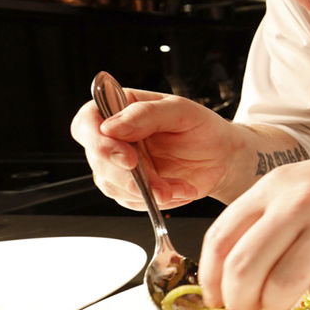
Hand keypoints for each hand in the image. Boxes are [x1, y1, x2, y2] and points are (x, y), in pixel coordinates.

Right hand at [70, 88, 236, 210]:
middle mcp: (112, 137)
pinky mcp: (129, 188)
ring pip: (111, 184)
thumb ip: (147, 115)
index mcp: (119, 108)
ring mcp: (118, 165)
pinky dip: (157, 200)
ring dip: (147, 191)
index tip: (127, 157)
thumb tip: (110, 127)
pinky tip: (180, 190)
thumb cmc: (201, 127)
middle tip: (159, 183)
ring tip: (179, 186)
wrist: (222, 157)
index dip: (98, 142)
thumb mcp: (181, 111)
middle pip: (96, 159)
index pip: (86, 122)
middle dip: (128, 176)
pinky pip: (130, 200)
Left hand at [198, 140, 309, 309]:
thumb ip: (266, 221)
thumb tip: (233, 277)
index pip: (221, 238)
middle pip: (245, 268)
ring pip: (283, 285)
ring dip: (277, 306)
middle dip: (240, 302)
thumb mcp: (298, 187)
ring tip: (284, 303)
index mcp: (273, 186)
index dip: (211, 279)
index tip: (217, 299)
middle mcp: (297, 201)